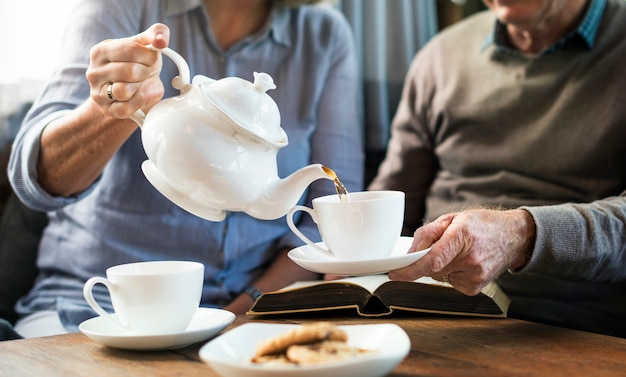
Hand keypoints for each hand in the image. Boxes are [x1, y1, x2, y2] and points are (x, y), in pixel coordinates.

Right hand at [86, 23, 169, 119]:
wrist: (133, 92)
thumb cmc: (139, 66)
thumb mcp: (146, 47)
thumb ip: (156, 34)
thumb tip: (161, 40)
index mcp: (101, 51)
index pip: (131, 49)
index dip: (149, 56)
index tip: (150, 59)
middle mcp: (94, 71)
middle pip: (130, 71)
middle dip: (145, 72)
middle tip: (144, 73)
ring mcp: (97, 92)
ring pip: (124, 91)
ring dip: (140, 88)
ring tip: (139, 84)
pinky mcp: (106, 110)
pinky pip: (125, 109)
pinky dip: (138, 103)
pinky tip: (138, 96)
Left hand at [388, 208, 534, 294]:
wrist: (514, 237)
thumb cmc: (481, 225)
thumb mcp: (452, 218)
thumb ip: (427, 233)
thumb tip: (409, 253)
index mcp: (463, 236)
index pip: (432, 259)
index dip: (411, 269)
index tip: (394, 273)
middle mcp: (470, 259)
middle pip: (431, 268)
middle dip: (426, 260)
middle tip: (441, 246)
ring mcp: (475, 276)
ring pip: (438, 276)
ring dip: (440, 266)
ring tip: (458, 252)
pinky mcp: (475, 288)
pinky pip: (449, 282)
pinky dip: (450, 273)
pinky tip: (464, 263)